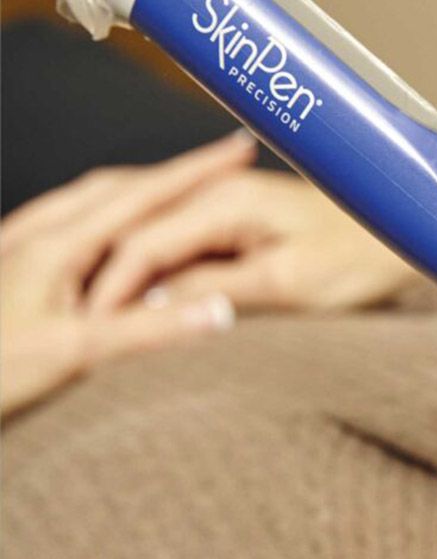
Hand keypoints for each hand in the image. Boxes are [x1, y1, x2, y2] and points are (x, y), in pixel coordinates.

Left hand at [0, 133, 250, 416]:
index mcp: (57, 247)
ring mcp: (18, 252)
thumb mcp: (75, 354)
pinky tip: (104, 230)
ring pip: (89, 203)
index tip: (238, 149)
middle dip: (175, 173)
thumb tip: (221, 310)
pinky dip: (106, 215)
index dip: (197, 172)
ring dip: (140, 190)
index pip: (144, 196)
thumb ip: (150, 329)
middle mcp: (36, 238)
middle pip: (117, 188)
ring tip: (178, 187)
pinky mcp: (10, 273)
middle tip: (221, 161)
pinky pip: (68, 225)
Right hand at [85, 166, 413, 313]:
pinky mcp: (241, 224)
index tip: (94, 328)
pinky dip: (165, 275)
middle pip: (139, 234)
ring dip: (136, 278)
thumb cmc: (361, 258)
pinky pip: (184, 248)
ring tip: (116, 321)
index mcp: (226, 200)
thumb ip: (218, 289)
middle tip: (92, 327)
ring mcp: (229, 206)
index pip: (142, 242)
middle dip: (112, 280)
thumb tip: (157, 304)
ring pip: (157, 240)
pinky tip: (159, 306)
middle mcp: (220, 194)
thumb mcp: (288, 284)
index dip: (113, 288)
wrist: (405, 238)